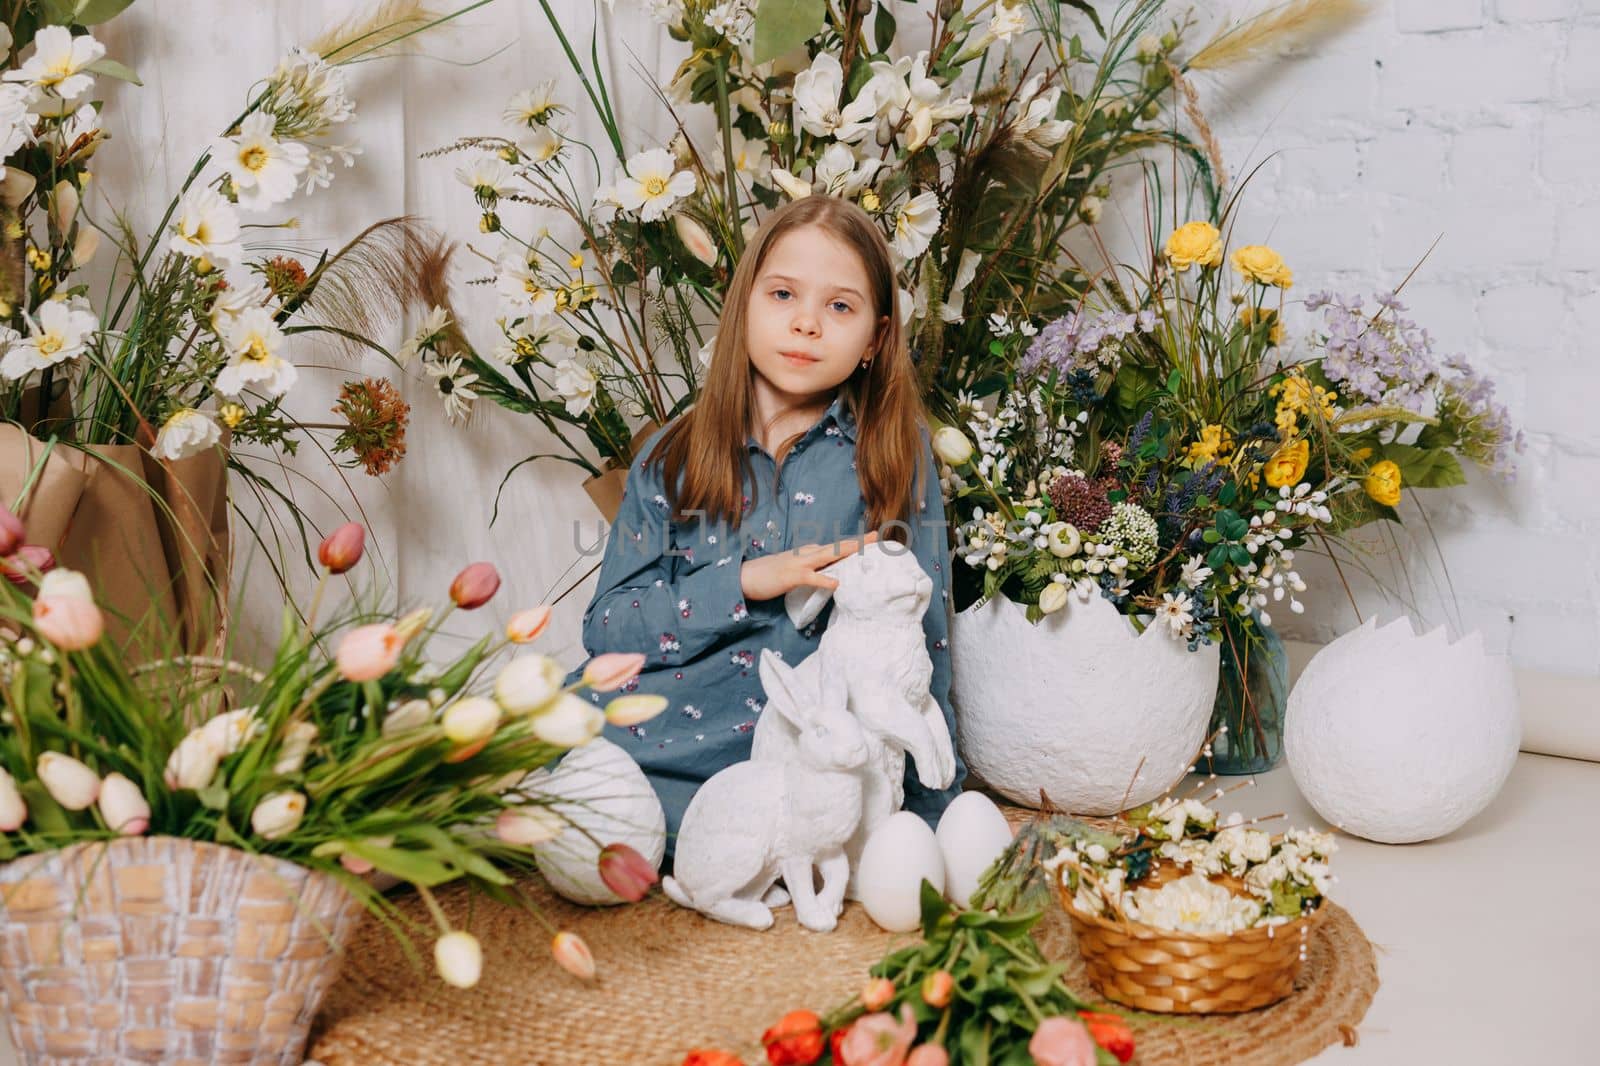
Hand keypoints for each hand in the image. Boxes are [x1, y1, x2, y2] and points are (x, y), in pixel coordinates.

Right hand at [739, 532, 878, 601]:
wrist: (746, 577)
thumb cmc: (771, 575)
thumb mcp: (797, 571)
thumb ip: (814, 570)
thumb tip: (833, 574)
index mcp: (809, 553)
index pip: (836, 547)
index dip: (855, 543)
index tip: (873, 538)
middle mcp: (807, 554)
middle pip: (837, 547)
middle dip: (857, 542)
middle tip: (878, 536)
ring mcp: (799, 564)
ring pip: (827, 556)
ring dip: (845, 552)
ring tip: (863, 549)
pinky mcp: (791, 576)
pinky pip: (811, 578)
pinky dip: (824, 579)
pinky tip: (837, 582)